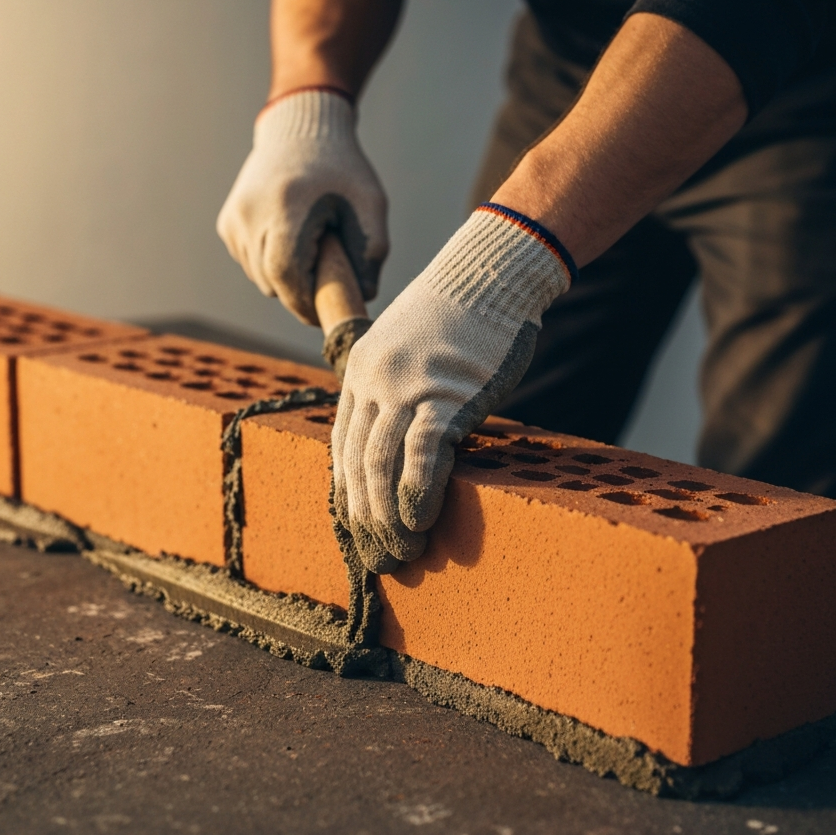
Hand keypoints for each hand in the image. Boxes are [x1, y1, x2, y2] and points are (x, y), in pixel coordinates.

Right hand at [217, 88, 387, 325]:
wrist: (301, 129)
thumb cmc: (342, 170)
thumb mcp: (370, 206)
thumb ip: (371, 254)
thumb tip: (363, 298)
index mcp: (287, 207)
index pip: (286, 274)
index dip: (305, 303)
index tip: (324, 314)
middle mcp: (251, 213)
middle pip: (273, 283)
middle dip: (300, 295)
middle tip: (326, 282)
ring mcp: (234, 218)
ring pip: (260, 278)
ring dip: (286, 278)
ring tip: (310, 249)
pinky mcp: (227, 223)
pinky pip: (250, 263)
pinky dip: (270, 263)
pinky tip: (288, 238)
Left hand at [332, 204, 575, 572]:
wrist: (493, 273)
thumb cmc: (461, 318)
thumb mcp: (409, 351)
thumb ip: (398, 395)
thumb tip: (404, 451)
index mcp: (359, 374)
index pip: (343, 449)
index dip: (350, 498)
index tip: (359, 534)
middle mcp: (372, 382)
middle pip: (356, 464)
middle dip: (364, 521)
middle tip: (380, 561)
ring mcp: (406, 387)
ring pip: (380, 465)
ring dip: (387, 519)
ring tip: (401, 554)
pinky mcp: (444, 393)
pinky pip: (420, 454)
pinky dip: (415, 494)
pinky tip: (419, 522)